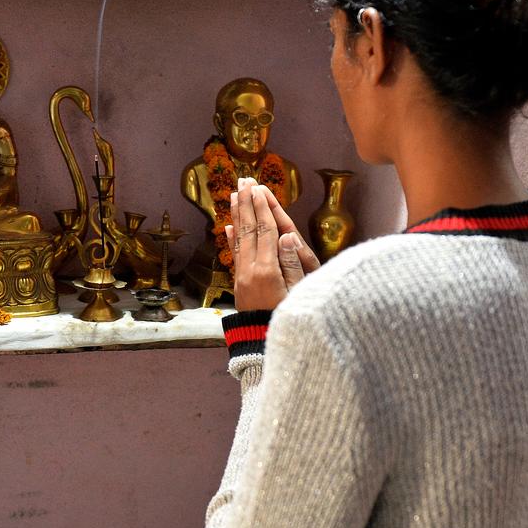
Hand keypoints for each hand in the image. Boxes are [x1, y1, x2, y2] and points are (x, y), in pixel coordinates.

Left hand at [227, 178, 311, 310]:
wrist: (265, 345)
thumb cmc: (289, 320)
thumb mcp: (299, 293)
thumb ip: (292, 264)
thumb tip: (288, 235)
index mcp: (268, 270)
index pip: (266, 231)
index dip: (263, 208)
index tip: (258, 188)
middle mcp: (250, 270)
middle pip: (249, 230)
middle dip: (247, 204)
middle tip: (243, 181)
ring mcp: (242, 277)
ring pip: (239, 239)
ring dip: (237, 215)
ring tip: (234, 194)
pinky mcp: (238, 284)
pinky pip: (235, 254)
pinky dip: (232, 237)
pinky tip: (228, 225)